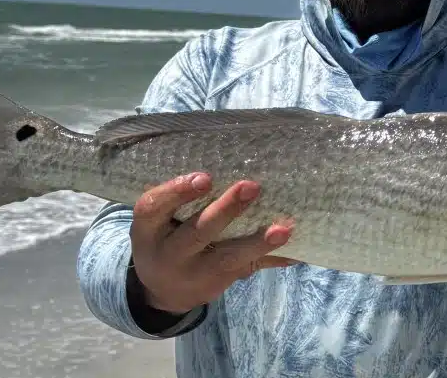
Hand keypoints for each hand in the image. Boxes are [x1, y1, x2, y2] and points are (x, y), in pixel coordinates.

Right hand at [129, 172, 297, 314]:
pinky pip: (248, 269)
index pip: (154, 208)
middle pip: (197, 233)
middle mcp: (169, 254)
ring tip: (283, 230)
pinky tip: (298, 253)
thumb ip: (177, 196)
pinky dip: (273, 260)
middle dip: (226, 211)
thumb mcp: (156, 219)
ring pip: (227, 258)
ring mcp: (195, 273)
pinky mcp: (218, 283)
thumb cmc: (164, 234)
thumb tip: (227, 156)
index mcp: (147, 229)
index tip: (204, 177)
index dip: (177, 192)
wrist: (160, 290)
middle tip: (252, 186)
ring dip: (257, 242)